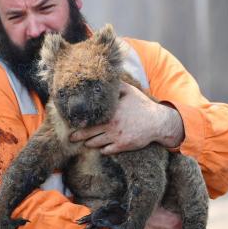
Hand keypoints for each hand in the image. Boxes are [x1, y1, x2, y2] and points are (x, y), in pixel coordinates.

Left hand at [69, 84, 184, 154]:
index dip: (79, 122)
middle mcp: (111, 125)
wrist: (157, 122)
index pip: (89, 118)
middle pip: (87, 133)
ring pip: (95, 143)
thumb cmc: (142, 105)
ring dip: (89, 143)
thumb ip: (115, 86)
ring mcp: (116, 137)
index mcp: (110, 112)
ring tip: (84, 142)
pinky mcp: (122, 146)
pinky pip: (106, 151)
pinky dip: (101, 150)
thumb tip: (105, 77)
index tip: (72, 123)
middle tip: (70, 138)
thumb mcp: (129, 91)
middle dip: (77, 136)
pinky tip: (100, 147)